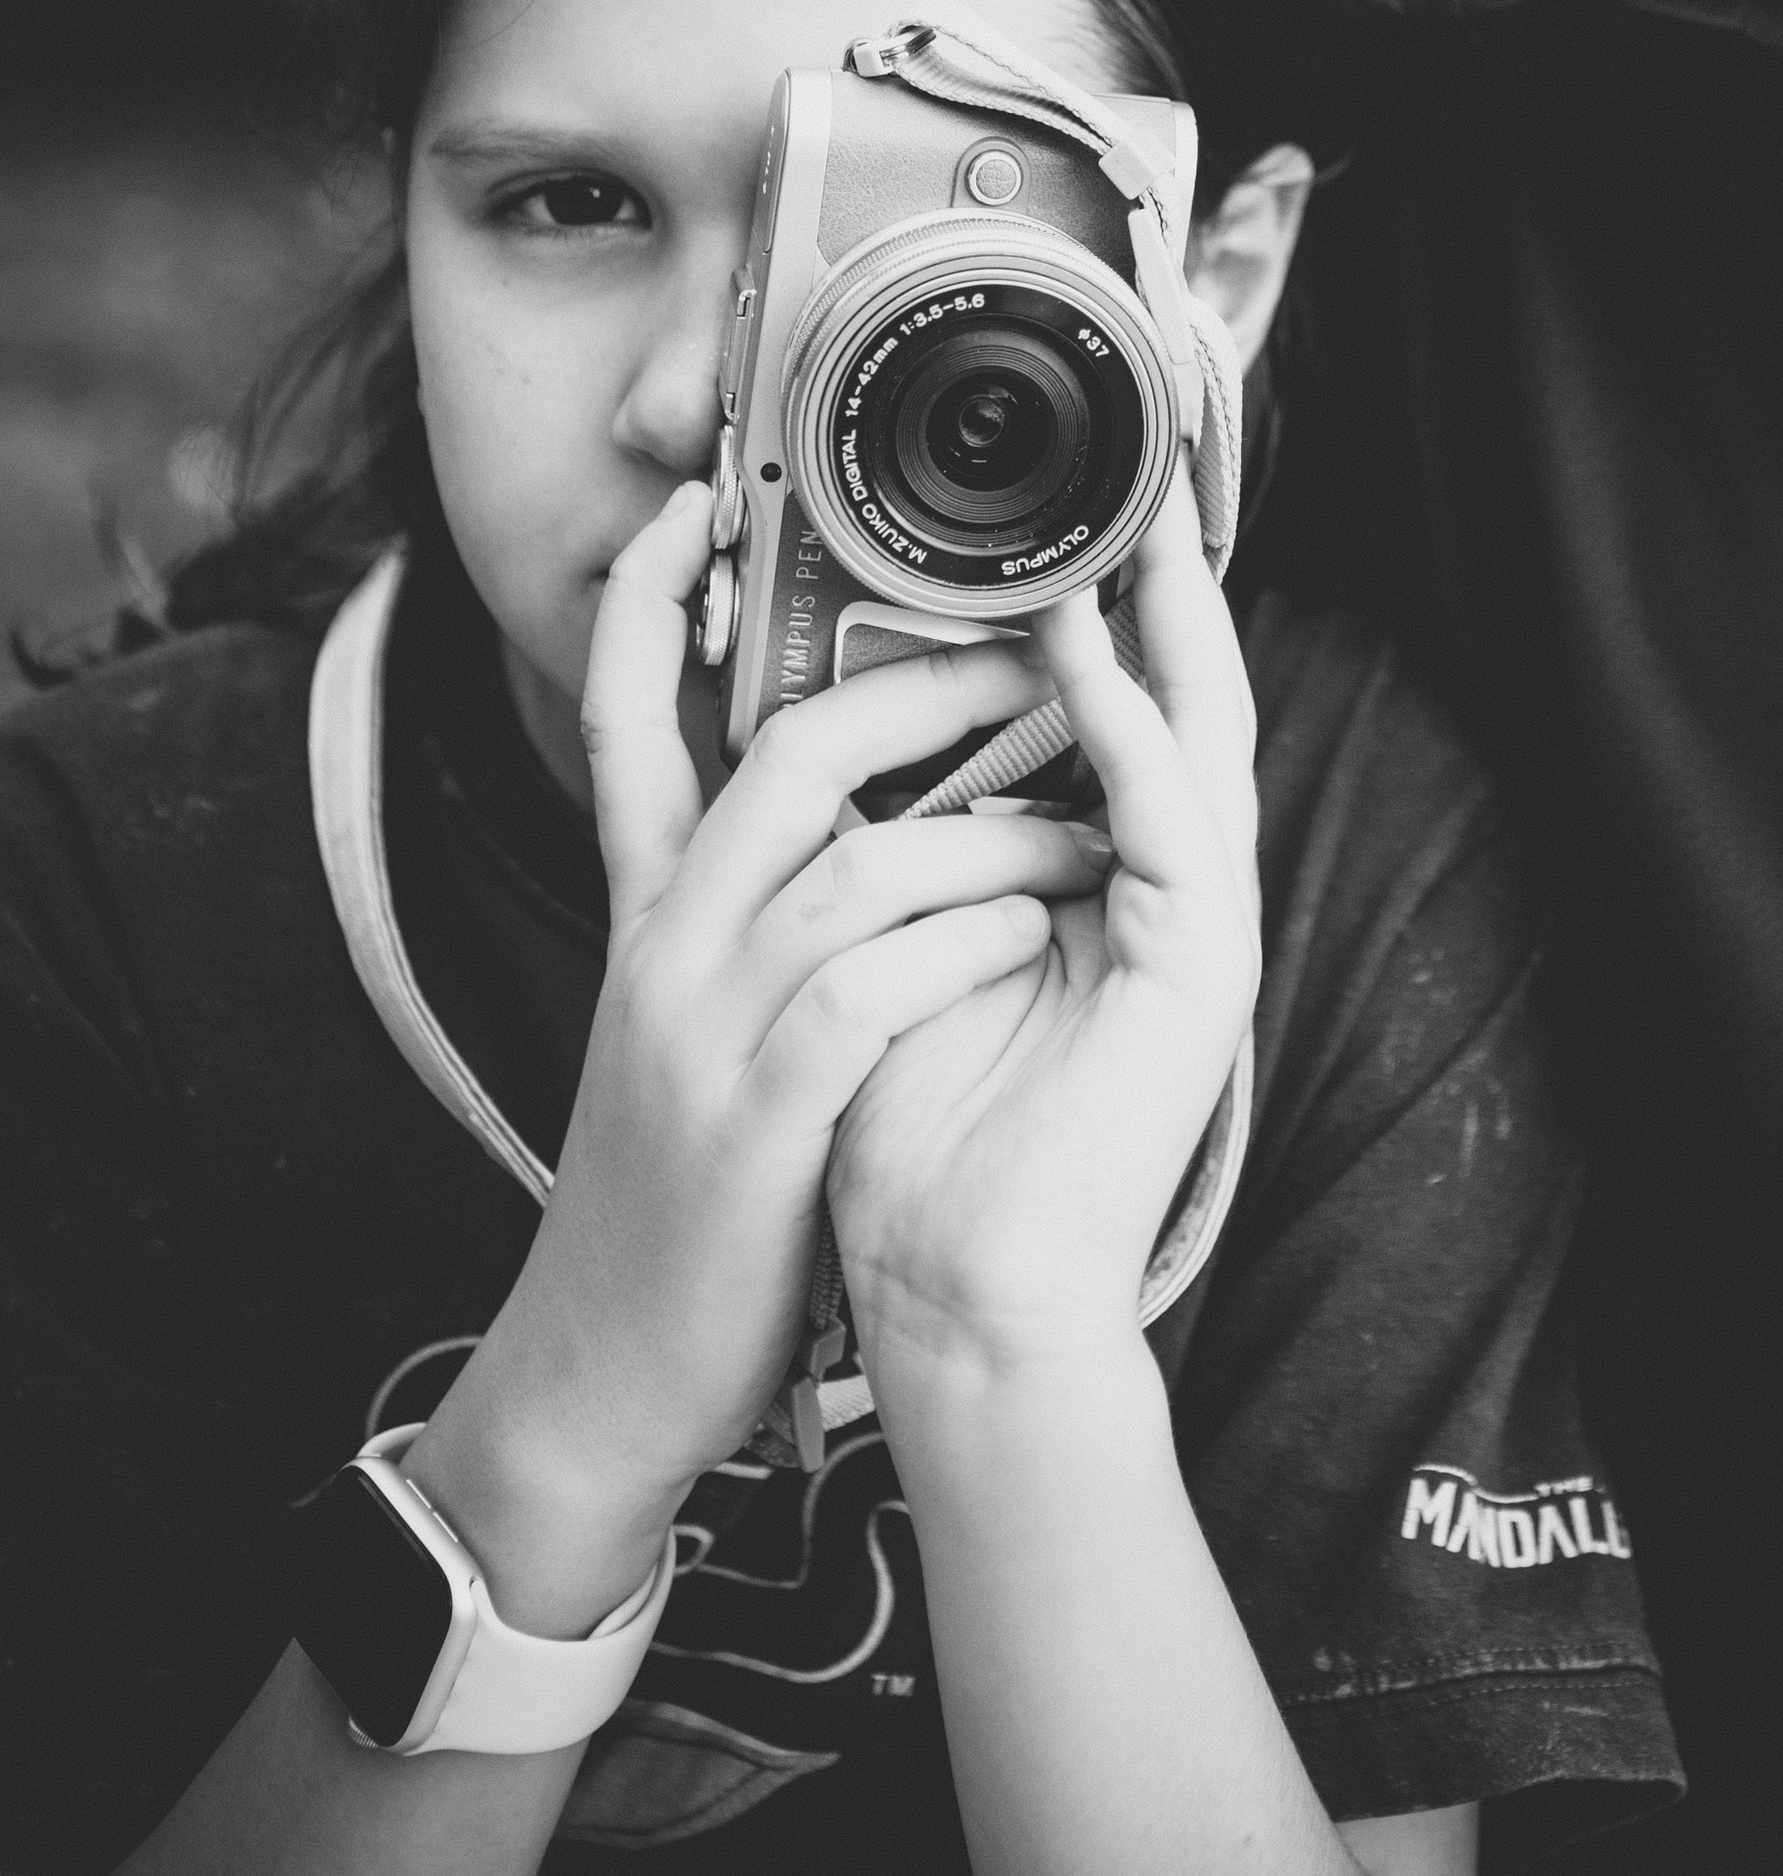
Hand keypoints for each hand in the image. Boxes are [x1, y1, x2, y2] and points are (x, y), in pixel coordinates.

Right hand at [409, 483, 1106, 1625]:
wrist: (604, 1366)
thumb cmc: (683, 1187)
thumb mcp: (675, 1023)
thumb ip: (734, 915)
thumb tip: (837, 823)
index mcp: (646, 913)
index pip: (622, 717)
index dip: (646, 606)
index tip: (686, 509)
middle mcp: (667, 945)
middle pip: (783, 753)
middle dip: (922, 691)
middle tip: (1033, 662)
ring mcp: (708, 1028)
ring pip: (860, 861)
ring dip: (994, 832)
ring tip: (1086, 830)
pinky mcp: (761, 1116)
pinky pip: (877, 988)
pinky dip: (970, 947)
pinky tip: (1034, 941)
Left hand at [826, 467, 1260, 1413]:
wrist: (955, 1300)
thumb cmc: (910, 1145)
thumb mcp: (887, 952)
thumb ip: (893, 850)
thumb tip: (833, 737)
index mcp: (1092, 890)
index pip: (1114, 721)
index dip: (1102, 621)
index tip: (1064, 526)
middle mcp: (1158, 896)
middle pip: (1179, 707)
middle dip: (1164, 594)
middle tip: (1135, 485)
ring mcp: (1194, 932)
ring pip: (1193, 741)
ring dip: (1160, 634)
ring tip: (1125, 534)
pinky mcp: (1202, 974)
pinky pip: (1166, 822)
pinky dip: (1129, 733)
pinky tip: (1092, 663)